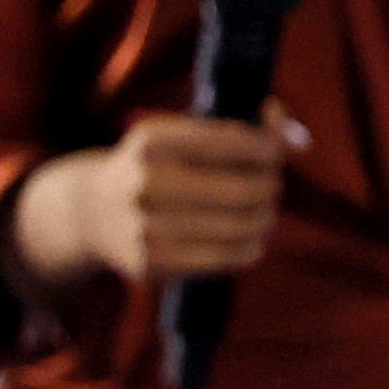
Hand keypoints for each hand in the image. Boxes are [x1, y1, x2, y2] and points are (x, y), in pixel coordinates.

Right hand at [9, 112, 298, 286]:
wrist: (90, 213)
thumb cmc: (154, 166)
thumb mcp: (181, 133)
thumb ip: (243, 126)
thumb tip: (299, 137)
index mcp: (154, 140)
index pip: (238, 141)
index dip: (270, 147)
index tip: (275, 153)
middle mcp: (146, 182)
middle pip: (249, 188)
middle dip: (270, 184)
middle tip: (270, 185)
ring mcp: (147, 227)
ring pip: (244, 226)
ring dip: (265, 217)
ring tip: (261, 211)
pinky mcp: (153, 263)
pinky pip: (228, 257)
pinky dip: (251, 246)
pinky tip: (249, 237)